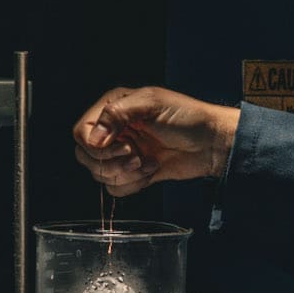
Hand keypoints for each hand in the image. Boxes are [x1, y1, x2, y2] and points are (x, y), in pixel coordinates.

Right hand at [71, 86, 240, 196]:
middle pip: (86, 156)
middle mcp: (114, 131)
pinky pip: (116, 188)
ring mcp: (122, 153)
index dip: (97, 146)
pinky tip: (151, 171)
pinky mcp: (133, 172)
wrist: (211, 144)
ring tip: (147, 162)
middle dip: (111, 163)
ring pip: (101, 175)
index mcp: (113, 108)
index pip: (82, 132)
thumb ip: (116, 114)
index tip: (122, 147)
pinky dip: (133, 185)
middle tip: (135, 156)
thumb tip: (94, 138)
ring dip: (126, 174)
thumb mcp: (150, 104)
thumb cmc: (187, 118)